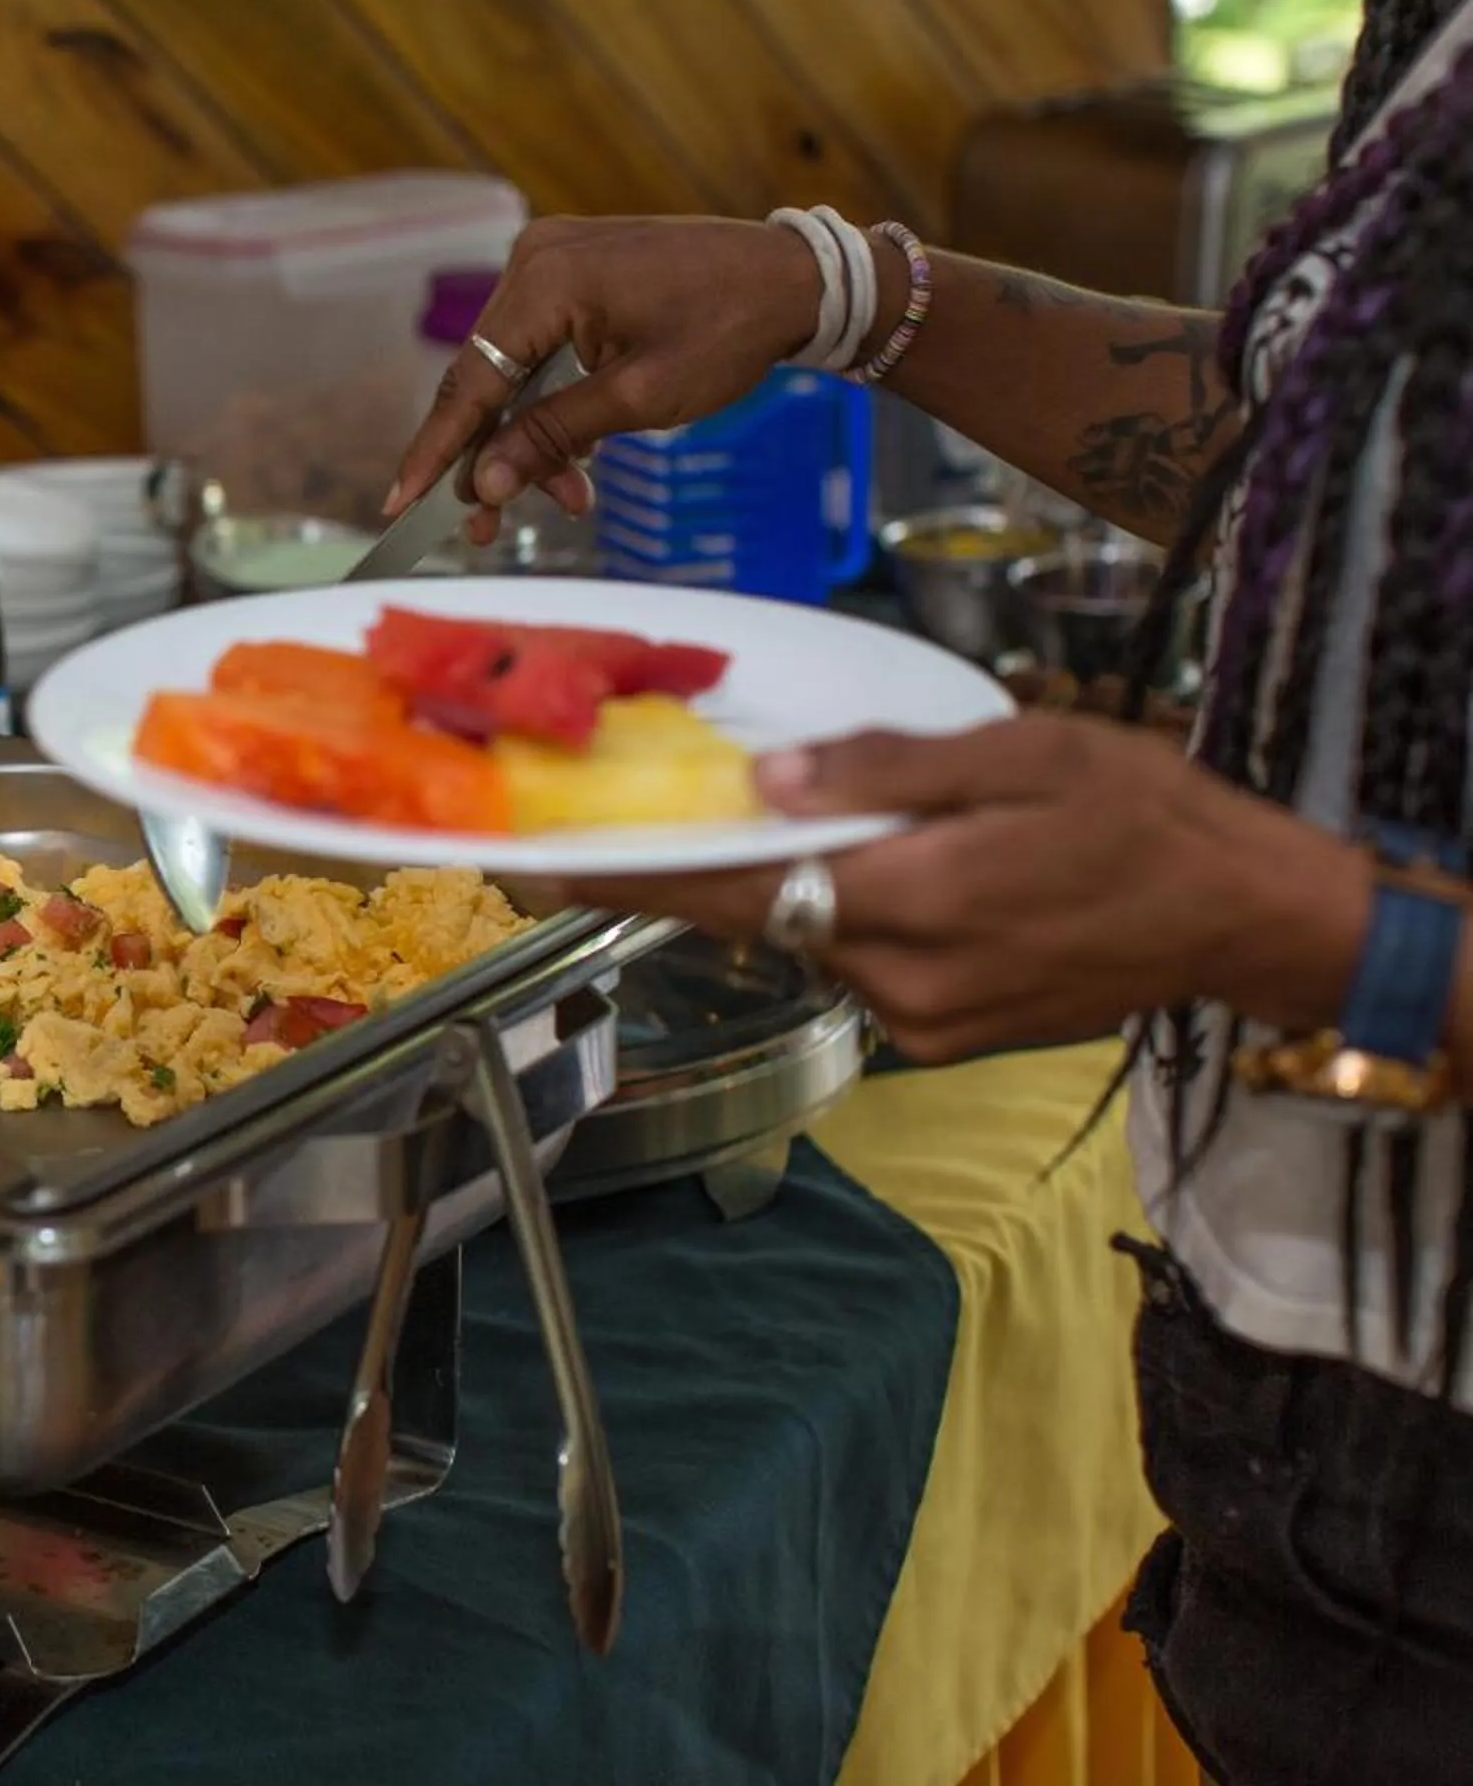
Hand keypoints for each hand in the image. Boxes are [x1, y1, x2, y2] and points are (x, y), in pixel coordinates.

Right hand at [383, 216, 828, 546]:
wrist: (797, 280)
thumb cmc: (729, 331)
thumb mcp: (639, 399)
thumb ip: (550, 437)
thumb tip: (483, 484)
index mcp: (545, 281)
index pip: (470, 381)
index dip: (435, 451)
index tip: (400, 505)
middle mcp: (534, 260)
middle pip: (487, 379)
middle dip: (493, 457)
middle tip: (489, 530)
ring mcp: (553, 260)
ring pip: (514, 371)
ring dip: (532, 438)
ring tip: (568, 496)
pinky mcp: (576, 271)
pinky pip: (542, 349)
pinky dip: (554, 402)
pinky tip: (578, 456)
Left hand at [545, 717, 1371, 1063]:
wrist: (1245, 916)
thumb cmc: (1145, 815)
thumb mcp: (1020, 754)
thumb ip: (884, 771)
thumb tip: (766, 784)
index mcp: (914, 900)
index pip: (736, 891)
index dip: (635, 877)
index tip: (548, 866)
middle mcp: (904, 978)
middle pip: (758, 921)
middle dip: (687, 879)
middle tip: (600, 838)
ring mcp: (924, 1021)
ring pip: (807, 944)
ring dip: (782, 893)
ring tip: (780, 832)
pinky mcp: (945, 1039)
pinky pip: (860, 969)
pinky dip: (845, 921)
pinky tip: (877, 876)